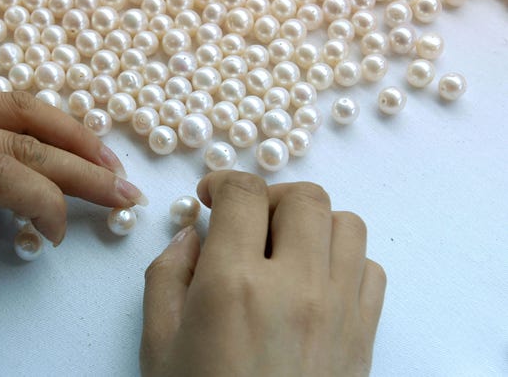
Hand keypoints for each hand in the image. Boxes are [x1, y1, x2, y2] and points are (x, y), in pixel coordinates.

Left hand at [0, 92, 145, 281]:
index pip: (0, 175)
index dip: (44, 202)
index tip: (58, 235)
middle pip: (26, 143)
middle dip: (84, 168)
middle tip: (127, 192)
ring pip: (21, 111)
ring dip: (74, 135)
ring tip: (110, 160)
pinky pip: (1, 101)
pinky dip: (44, 117)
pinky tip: (65, 133)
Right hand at [141, 171, 385, 376]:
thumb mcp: (159, 346)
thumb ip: (166, 277)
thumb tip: (190, 235)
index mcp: (234, 286)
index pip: (243, 194)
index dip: (222, 182)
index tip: (211, 196)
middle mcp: (295, 287)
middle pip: (303, 196)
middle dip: (269, 197)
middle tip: (247, 220)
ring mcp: (338, 308)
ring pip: (345, 223)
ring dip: (312, 222)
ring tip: (284, 247)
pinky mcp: (364, 333)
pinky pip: (370, 268)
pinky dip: (343, 259)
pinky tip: (314, 280)